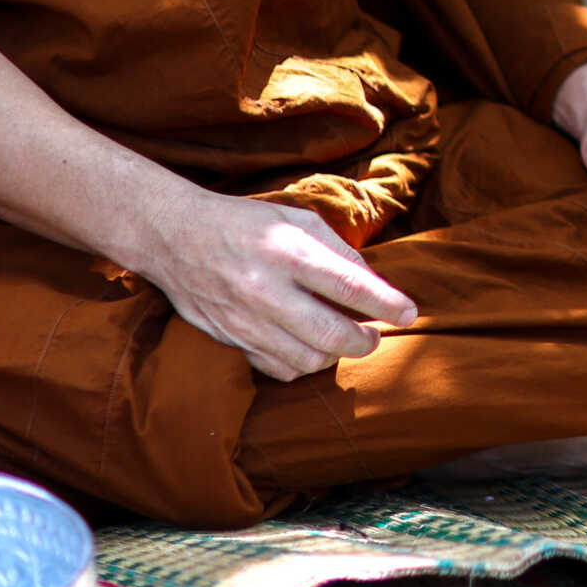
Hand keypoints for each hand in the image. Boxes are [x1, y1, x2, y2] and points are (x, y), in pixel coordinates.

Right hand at [134, 189, 418, 382]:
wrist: (175, 237)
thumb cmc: (245, 222)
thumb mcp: (296, 218)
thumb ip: (337, 249)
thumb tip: (372, 281)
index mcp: (287, 252)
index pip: (349, 285)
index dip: (386, 303)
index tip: (410, 313)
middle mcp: (266, 291)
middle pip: (331, 334)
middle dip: (364, 341)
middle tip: (374, 335)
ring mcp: (245, 321)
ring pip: (307, 360)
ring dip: (334, 355)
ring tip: (343, 339)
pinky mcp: (229, 340)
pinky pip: (277, 369)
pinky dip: (302, 364)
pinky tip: (309, 347)